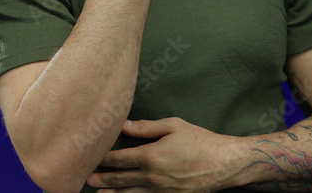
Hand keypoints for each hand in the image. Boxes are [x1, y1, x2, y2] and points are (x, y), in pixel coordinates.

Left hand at [87, 117, 238, 191]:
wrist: (224, 164)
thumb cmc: (200, 141)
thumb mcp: (173, 126)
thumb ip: (146, 127)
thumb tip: (123, 125)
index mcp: (151, 156)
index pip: (120, 159)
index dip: (105, 160)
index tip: (93, 158)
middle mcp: (152, 177)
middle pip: (121, 180)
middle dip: (103, 179)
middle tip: (87, 179)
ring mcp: (161, 191)